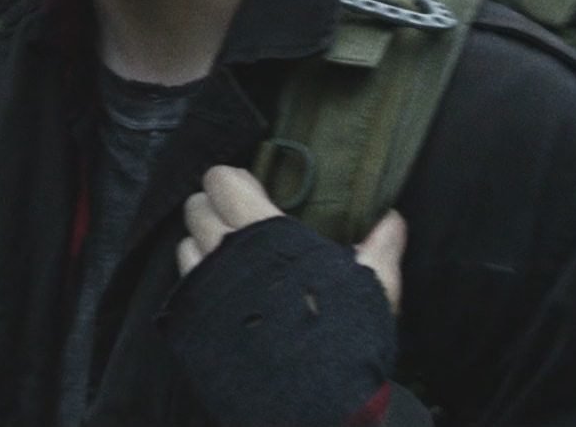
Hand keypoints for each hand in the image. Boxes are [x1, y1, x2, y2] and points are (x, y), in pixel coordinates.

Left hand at [177, 165, 405, 311]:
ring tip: (230, 261)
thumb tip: (392, 221)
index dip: (232, 182)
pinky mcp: (192, 320)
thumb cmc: (339, 330)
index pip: (220, 181)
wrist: (308, 394)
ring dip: (202, 247)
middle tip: (239, 225)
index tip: (250, 192)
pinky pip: (183, 286)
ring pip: (185, 246)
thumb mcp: (370, 285)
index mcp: (261, 232)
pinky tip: (223, 296)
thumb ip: (378, 249)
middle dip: (213, 210)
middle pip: (196, 208)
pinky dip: (197, 283)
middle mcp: (222, 252)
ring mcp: (203, 286)